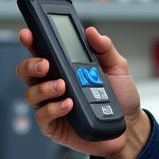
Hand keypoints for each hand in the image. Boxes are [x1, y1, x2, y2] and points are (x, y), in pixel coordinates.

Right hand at [16, 26, 148, 158]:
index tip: (28, 35)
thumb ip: (105, 48)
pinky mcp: (53, 126)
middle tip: (45, 64)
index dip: (31, 42)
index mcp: (64, 68)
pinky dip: (53, 109)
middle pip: (27, 72)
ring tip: (62, 86)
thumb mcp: (117, 67)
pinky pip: (42, 116)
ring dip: (44, 88)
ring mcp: (51, 105)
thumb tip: (91, 32)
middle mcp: (53, 85)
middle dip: (31, 65)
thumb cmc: (120, 97)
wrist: (130, 126)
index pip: (41, 52)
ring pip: (31, 94)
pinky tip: (68, 104)